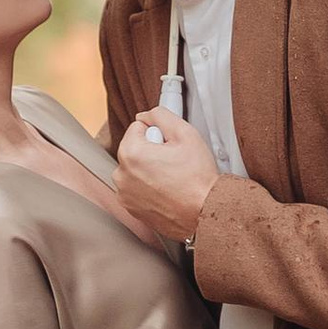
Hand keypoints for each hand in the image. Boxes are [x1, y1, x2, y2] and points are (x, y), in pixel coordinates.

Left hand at [114, 105, 220, 245]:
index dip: (159, 133)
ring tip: (173, 178)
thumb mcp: (186, 134)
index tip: (171, 146)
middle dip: (153, 151)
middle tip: (175, 162)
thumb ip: (161, 115)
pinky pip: (137, 188)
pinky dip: (150, 187)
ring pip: (136, 169)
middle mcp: (122, 175)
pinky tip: (168, 191)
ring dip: (151, 169)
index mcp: (130, 153)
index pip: (138, 127)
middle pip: (135, 148)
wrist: (206, 214)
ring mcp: (125, 195)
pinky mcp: (132, 209)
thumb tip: (146, 115)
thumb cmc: (198, 180)